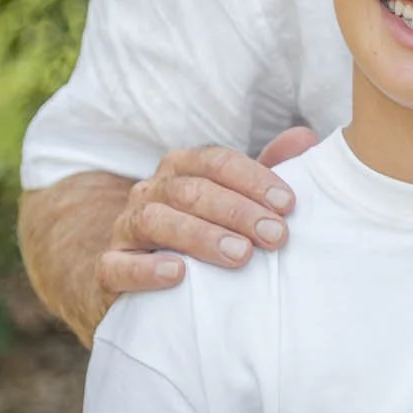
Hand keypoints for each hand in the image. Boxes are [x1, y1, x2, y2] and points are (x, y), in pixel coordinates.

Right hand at [97, 143, 298, 295]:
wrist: (135, 274)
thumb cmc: (200, 230)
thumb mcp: (235, 198)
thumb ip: (267, 170)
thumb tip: (304, 138)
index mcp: (181, 168)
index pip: (216, 162)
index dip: (254, 179)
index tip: (288, 204)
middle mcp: (150, 191)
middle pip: (192, 191)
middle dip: (238, 212)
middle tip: (275, 236)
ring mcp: (124, 228)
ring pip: (155, 221)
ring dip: (201, 236)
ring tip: (240, 256)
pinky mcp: (107, 269)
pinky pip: (117, 265)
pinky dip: (147, 269)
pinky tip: (178, 274)